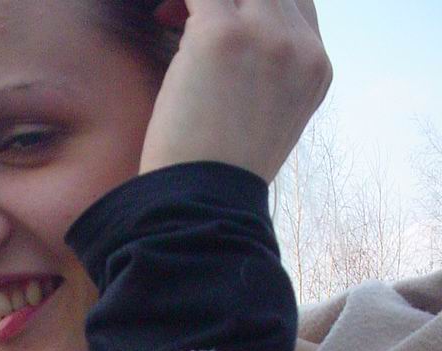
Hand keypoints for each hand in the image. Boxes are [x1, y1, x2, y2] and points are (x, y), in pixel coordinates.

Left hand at [140, 0, 331, 182]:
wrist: (202, 204)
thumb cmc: (220, 173)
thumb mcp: (265, 120)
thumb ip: (265, 73)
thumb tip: (229, 40)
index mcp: (316, 69)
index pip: (297, 3)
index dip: (257, 3)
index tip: (219, 19)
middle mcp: (300, 48)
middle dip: (229, 0)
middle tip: (189, 16)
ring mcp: (264, 36)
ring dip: (205, 3)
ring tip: (174, 16)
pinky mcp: (220, 35)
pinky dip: (178, 2)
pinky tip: (161, 15)